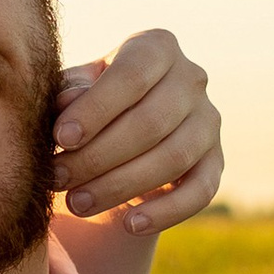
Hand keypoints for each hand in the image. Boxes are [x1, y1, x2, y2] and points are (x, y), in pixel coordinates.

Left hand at [53, 32, 221, 232]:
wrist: (118, 128)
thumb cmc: (87, 102)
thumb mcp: (72, 89)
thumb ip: (68, 92)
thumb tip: (68, 104)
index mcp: (156, 48)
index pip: (132, 76)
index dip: (96, 108)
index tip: (61, 137)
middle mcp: (192, 79)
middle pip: (151, 122)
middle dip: (98, 156)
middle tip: (57, 178)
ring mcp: (209, 121)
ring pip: (173, 158)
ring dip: (121, 185)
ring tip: (77, 203)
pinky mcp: (216, 161)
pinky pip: (200, 191)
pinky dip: (166, 212)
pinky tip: (130, 225)